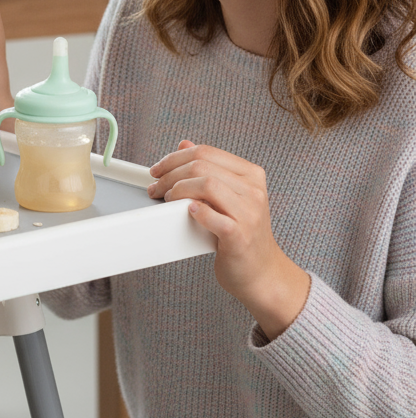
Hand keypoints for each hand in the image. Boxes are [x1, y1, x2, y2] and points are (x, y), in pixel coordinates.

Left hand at [148, 140, 310, 339]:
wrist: (261, 273)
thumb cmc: (240, 233)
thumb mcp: (228, 196)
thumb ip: (209, 169)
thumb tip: (184, 144)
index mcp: (251, 175)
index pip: (206, 152)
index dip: (174, 158)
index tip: (157, 170)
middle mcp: (254, 190)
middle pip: (202, 166)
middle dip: (170, 174)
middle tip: (156, 188)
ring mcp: (250, 213)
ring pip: (206, 184)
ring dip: (177, 190)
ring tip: (168, 200)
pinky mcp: (240, 236)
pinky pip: (211, 215)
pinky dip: (194, 211)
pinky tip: (187, 212)